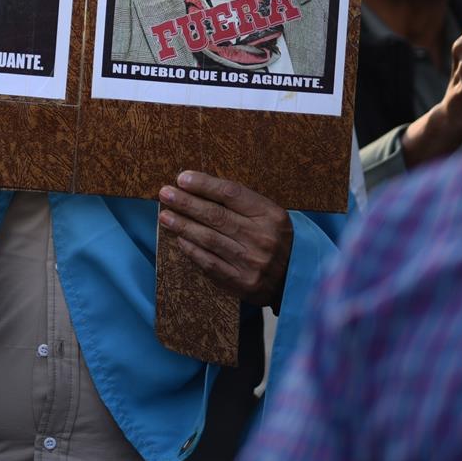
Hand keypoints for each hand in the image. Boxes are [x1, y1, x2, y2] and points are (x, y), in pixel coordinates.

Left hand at [157, 171, 292, 309]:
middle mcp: (262, 237)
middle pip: (216, 215)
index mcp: (271, 215)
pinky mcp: (243, 283)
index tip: (182, 178)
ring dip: (183, 225)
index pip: (231, 193)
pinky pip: (210, 263)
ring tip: (165, 216)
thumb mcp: (269, 215)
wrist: (296, 278)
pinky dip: (192, 250)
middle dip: (186, 203)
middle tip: (165, 194)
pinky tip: (180, 239)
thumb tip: (199, 189)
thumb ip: (241, 203)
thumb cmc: (276, 239)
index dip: (204, 184)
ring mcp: (252, 262)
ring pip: (209, 239)